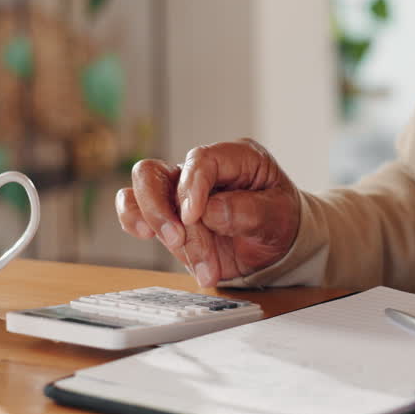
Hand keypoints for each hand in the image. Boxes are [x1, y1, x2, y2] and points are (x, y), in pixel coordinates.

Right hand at [115, 138, 300, 286]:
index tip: (193, 218)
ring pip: (140, 192)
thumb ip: (249, 212)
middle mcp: (201, 170)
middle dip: (160, 209)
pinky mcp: (168, 216)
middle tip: (178, 240)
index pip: (201, 160)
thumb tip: (209, 211)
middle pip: (154, 171)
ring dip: (155, 225)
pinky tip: (157, 242)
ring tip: (187, 255)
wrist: (276, 246)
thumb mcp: (279, 216)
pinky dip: (136, 225)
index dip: (191, 187)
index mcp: (235, 157)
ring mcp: (179, 192)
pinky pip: (134, 211)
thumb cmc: (280, 221)